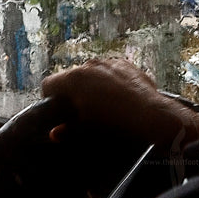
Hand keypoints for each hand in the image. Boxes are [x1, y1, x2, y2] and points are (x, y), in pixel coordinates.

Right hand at [41, 58, 198, 148]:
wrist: (149, 114)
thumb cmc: (114, 122)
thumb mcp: (87, 128)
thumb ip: (67, 130)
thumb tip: (54, 134)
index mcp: (73, 80)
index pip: (49, 83)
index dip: (49, 96)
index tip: (55, 106)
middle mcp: (88, 66)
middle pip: (69, 77)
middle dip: (71, 91)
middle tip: (79, 108)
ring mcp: (107, 62)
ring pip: (90, 72)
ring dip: (90, 83)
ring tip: (101, 102)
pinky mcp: (123, 63)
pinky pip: (108, 70)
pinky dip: (108, 79)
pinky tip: (117, 94)